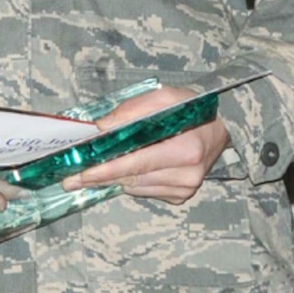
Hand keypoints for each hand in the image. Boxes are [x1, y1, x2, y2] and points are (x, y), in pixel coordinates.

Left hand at [60, 86, 230, 204]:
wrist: (222, 128)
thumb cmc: (192, 108)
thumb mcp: (165, 97)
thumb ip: (132, 111)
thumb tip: (100, 129)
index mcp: (185, 149)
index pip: (136, 163)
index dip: (106, 169)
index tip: (80, 173)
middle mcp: (186, 175)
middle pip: (132, 179)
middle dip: (100, 177)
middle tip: (71, 178)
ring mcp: (185, 189)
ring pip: (136, 187)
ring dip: (113, 178)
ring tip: (91, 172)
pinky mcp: (181, 196)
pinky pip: (145, 191)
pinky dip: (131, 180)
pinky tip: (125, 170)